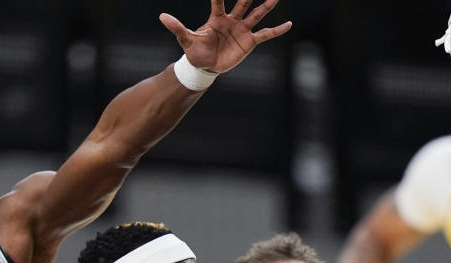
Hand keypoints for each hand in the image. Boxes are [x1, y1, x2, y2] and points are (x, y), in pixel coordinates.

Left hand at [159, 0, 291, 73]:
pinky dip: (277, 30)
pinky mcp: (249, 42)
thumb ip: (177, 27)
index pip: (219, 0)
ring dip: (266, 5)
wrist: (205, 67)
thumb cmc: (195, 51)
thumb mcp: (186, 40)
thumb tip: (162, 17)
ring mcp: (242, 30)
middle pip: (243, 2)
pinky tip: (288, 25)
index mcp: (217, 18)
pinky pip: (266, 34)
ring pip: (257, 14)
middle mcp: (232, 20)